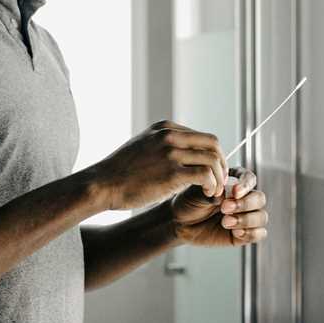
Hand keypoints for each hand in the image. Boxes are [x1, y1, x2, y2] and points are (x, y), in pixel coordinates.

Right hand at [87, 120, 228, 209]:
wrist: (102, 184)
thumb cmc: (120, 172)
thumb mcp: (141, 147)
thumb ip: (161, 145)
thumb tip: (179, 154)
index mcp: (164, 129)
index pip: (202, 136)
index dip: (213, 154)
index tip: (213, 171)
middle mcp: (170, 136)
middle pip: (213, 143)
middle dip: (221, 163)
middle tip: (221, 181)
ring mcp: (171, 153)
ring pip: (212, 159)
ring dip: (219, 177)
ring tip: (215, 191)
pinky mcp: (171, 173)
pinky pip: (205, 175)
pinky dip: (212, 185)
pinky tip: (208, 194)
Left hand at [171, 167, 267, 246]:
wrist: (180, 222)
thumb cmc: (189, 203)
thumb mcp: (198, 193)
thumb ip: (214, 192)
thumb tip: (226, 195)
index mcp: (235, 183)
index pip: (250, 179)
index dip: (245, 185)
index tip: (234, 191)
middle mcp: (244, 198)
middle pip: (259, 199)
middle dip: (244, 204)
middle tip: (224, 208)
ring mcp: (246, 216)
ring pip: (261, 217)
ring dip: (246, 220)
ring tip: (225, 222)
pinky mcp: (244, 233)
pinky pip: (259, 234)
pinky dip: (250, 233)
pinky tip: (235, 232)